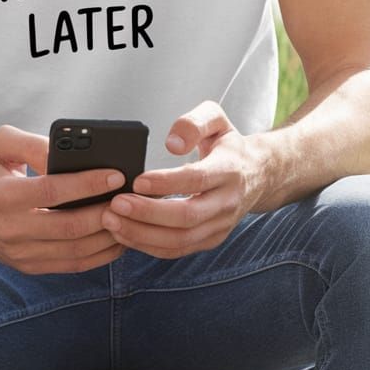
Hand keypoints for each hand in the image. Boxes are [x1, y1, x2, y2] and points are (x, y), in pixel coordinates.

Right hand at [0, 124, 126, 273]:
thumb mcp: (0, 144)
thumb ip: (33, 143)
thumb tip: (67, 156)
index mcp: (4, 196)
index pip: (52, 190)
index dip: (87, 183)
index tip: (115, 174)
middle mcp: (11, 230)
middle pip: (69, 226)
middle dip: (105, 212)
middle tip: (130, 197)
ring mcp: (21, 254)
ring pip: (75, 250)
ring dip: (108, 235)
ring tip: (129, 216)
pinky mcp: (30, 267)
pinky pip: (72, 265)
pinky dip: (99, 254)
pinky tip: (116, 237)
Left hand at [101, 102, 265, 258]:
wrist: (257, 174)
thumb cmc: (229, 145)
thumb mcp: (217, 119)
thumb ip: (194, 122)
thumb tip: (172, 143)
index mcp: (229, 170)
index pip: (196, 180)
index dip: (166, 182)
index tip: (137, 180)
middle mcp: (226, 202)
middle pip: (187, 217)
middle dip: (147, 214)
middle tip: (115, 204)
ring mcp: (220, 225)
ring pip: (180, 239)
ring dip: (143, 234)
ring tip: (113, 221)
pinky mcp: (210, 240)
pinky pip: (178, 250)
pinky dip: (149, 246)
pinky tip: (126, 234)